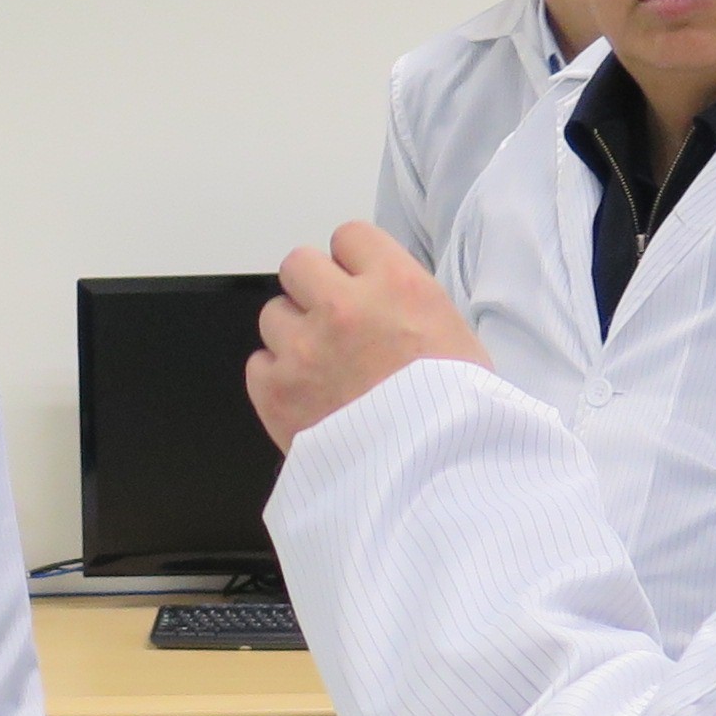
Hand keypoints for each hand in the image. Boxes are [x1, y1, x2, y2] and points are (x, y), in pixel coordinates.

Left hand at [248, 223, 488, 449]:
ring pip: (274, 314)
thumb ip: (407, 304)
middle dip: (313, 290)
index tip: (359, 285)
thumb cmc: (457, 413)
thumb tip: (380, 300)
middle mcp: (343, 306)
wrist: (432, 477)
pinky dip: (276, 379)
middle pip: (298, 265)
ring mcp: (303, 348)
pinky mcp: (275, 391)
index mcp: (396, 285)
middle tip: (333, 324)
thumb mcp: (456, 338)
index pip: (349, 237)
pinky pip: (258, 365)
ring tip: (322, 368)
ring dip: (292, 335)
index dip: (353, 262)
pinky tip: (306, 397)